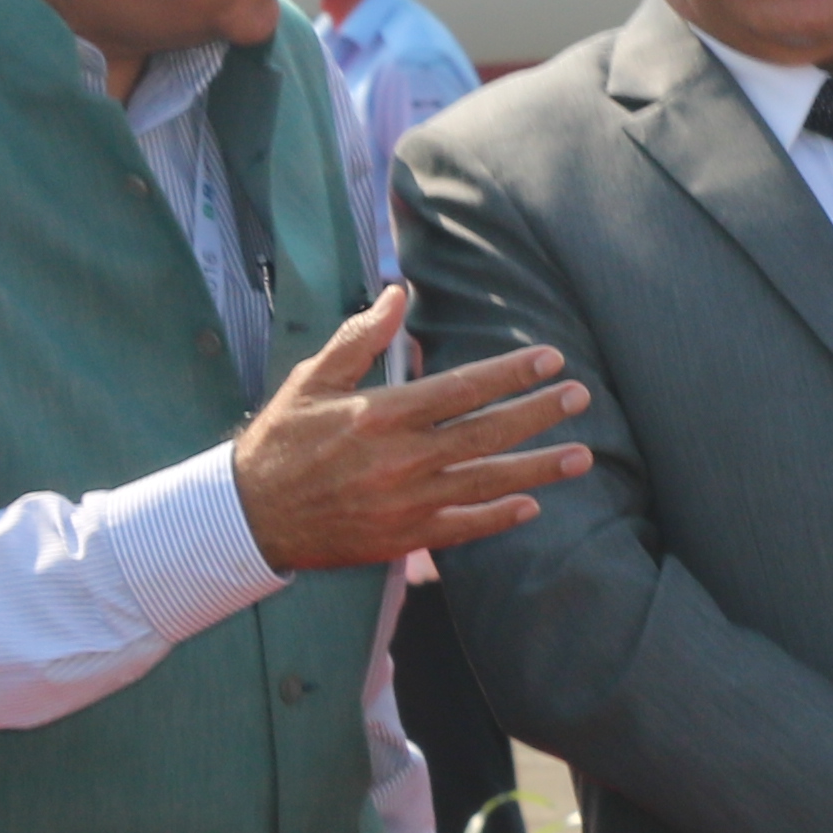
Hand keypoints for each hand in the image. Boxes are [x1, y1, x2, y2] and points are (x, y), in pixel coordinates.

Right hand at [233, 287, 595, 574]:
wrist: (250, 515)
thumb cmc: (283, 439)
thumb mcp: (313, 378)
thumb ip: (361, 337)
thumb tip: (398, 293)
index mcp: (380, 413)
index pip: (461, 388)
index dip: (510, 373)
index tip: (549, 359)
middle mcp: (400, 459)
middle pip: (485, 433)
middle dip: (538, 414)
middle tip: (580, 396)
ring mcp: (404, 503)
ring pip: (485, 482)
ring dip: (538, 469)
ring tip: (582, 456)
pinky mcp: (401, 538)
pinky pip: (461, 529)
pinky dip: (498, 518)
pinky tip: (531, 505)